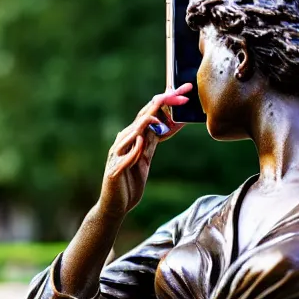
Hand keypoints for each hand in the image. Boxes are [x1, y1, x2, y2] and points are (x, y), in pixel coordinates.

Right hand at [100, 83, 191, 214]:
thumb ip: (151, 143)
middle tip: (177, 93)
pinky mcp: (114, 170)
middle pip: (142, 119)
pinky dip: (133, 149)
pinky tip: (140, 140)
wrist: (114, 205)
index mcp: (132, 139)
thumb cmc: (129, 183)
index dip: (167, 103)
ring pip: (131, 134)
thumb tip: (163, 126)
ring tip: (156, 114)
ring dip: (144, 123)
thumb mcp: (144, 160)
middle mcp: (123, 143)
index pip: (150, 116)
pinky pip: (125, 157)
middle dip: (160, 105)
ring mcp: (117, 156)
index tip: (183, 92)